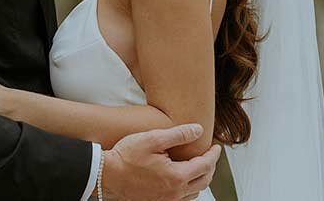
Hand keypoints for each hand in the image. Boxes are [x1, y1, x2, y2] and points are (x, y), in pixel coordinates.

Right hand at [101, 124, 220, 200]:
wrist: (106, 175)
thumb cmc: (126, 156)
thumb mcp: (153, 139)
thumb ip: (178, 134)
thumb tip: (198, 130)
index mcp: (176, 176)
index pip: (204, 165)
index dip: (213, 155)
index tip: (216, 147)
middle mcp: (175, 193)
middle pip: (203, 181)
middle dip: (210, 167)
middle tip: (210, 156)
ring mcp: (166, 200)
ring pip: (194, 192)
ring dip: (201, 179)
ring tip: (199, 166)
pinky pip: (182, 198)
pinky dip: (189, 188)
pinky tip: (182, 179)